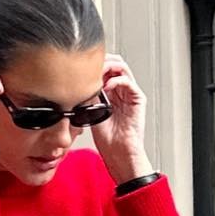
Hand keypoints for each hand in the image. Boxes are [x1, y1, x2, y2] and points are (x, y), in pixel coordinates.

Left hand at [91, 54, 151, 186]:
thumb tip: (76, 82)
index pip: (105, 68)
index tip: (81, 68)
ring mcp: (130, 93)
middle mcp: (122, 90)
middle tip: (89, 67)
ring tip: (97, 75)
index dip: (94, 65)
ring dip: (108, 67)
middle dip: (101, 61)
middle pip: (114, 63)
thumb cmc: (107, 140)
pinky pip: (128, 80)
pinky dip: (116, 80)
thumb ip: (88, 95)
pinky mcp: (138, 99)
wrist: (119, 154)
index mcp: (111, 92)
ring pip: (122, 67)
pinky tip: (106, 87)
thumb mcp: (90, 111)